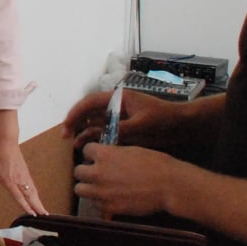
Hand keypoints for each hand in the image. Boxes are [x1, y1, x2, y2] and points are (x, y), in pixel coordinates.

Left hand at [0, 140, 45, 214]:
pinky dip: (36, 194)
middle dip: (37, 206)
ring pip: (33, 191)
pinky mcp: (26, 172)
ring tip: (43, 210)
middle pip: (30, 196)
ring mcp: (24, 176)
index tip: (31, 213)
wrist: (6, 142)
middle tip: (44, 215)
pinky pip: (32, 186)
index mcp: (9, 180)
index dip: (25, 206)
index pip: (18, 196)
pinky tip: (37, 198)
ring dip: (38, 201)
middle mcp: (18, 179)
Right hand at [61, 87, 183, 154]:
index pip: (90, 102)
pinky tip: (86, 147)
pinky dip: (93, 138)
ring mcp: (118, 118)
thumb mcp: (142, 124)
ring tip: (73, 144)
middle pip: (89, 112)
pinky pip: (103, 132)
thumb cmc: (163, 119)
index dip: (76, 112)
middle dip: (76, 123)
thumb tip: (102, 137)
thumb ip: (121, 129)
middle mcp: (115, 106)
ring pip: (94, 123)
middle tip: (65, 136)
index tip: (67, 124)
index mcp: (118, 98)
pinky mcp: (122, 129)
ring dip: (83, 132)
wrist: (181, 126)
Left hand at [73, 141, 177, 216]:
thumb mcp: (132, 150)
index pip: (86, 151)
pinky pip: (95, 204)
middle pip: (78, 172)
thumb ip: (114, 154)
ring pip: (80, 190)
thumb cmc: (156, 164)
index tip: (98, 157)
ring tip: (100, 186)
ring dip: (88, 187)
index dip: (93, 154)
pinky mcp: (109, 207)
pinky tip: (111, 197)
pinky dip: (100, 201)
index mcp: (104, 155)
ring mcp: (102, 192)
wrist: (169, 185)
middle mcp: (98, 173)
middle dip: (86, 171)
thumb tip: (106, 156)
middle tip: (97, 173)